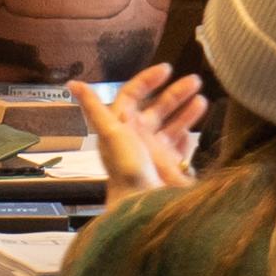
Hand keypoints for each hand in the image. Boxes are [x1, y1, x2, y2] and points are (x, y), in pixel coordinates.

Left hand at [72, 62, 205, 202]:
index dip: (148, 80)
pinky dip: (188, 137)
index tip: (167, 70)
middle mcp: (138, 137)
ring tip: (203, 100)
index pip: (133, 95)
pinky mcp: (171, 167)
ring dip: (186, 112)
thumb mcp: (109, 132)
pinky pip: (181, 148)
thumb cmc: (126, 168)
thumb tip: (72, 83)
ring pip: (172, 126)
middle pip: (157, 108)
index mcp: (122, 126)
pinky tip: (197, 130)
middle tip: (196, 81)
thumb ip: (93, 107)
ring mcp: (156, 152)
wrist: (144, 205)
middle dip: (175, 93)